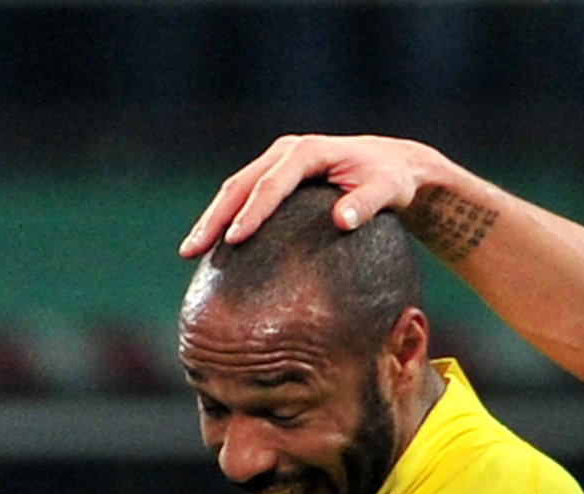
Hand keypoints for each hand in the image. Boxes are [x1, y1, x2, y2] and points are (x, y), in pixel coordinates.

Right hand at [180, 134, 451, 257]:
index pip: (272, 184)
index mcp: (308, 152)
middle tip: (191, 250)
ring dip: (212, 218)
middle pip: (240, 184)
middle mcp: (286, 152)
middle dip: (214, 217)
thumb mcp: (389, 189)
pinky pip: (245, 196)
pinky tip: (215, 249)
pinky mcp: (276, 174)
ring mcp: (277, 161)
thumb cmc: (392, 179)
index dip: (252, 211)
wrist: (392, 163)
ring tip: (190, 252)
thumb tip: (342, 222)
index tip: (234, 239)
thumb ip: (367, 203)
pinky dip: (226, 218)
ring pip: (235, 189)